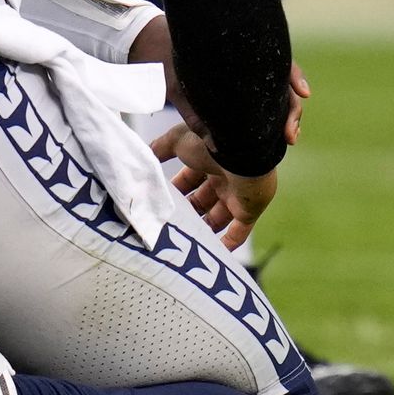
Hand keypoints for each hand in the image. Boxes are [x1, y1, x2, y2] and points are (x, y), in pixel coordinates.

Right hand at [147, 117, 282, 248]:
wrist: (239, 146)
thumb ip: (160, 148)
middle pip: (202, 202)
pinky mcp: (250, 210)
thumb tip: (143, 158)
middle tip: (167, 228)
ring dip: (203, 231)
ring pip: (218, 219)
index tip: (158, 205)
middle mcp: (224, 177)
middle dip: (186, 214)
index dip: (175, 192)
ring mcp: (238, 194)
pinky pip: (239, 232)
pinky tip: (212, 254)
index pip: (189, 181)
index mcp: (208, 160)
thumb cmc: (207, 140)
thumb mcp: (176, 139)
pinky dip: (226, 244)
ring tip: (182, 245)